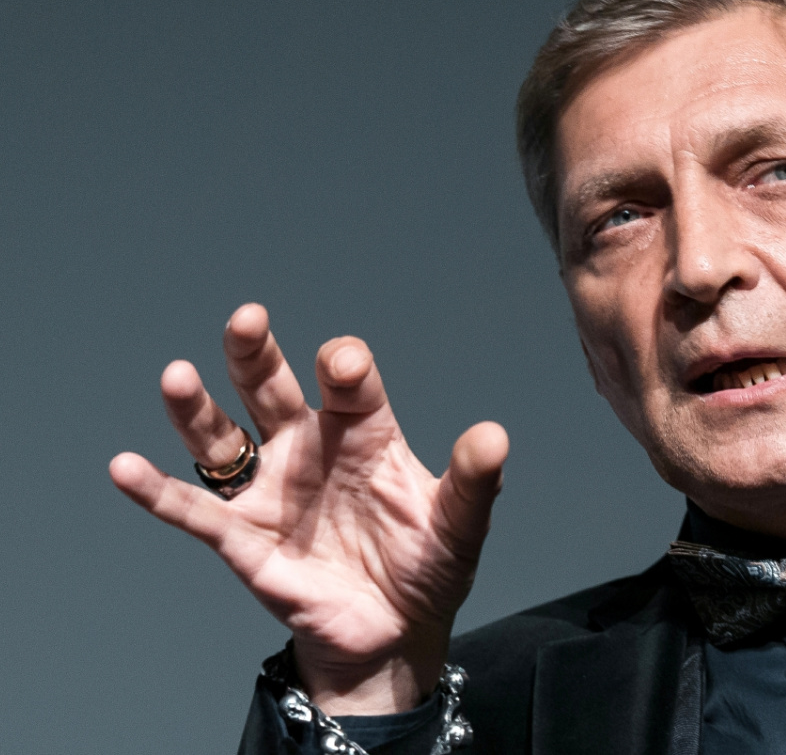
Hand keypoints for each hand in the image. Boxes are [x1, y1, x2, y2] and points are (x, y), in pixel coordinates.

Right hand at [110, 303, 506, 713]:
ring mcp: (272, 491)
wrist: (395, 634)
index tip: (341, 363)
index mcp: (364, 434)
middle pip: (273, 389)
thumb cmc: (427, 567)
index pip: (348, 385)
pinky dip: (158, 492)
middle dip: (256, 355)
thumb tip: (494, 435)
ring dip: (196, 410)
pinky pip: (194, 510)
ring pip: (223, 438)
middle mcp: (309, 449)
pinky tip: (124, 466)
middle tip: (247, 319)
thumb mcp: (459, 526)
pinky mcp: (243, 539)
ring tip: (177, 376)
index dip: (344, 368)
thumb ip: (474, 482)